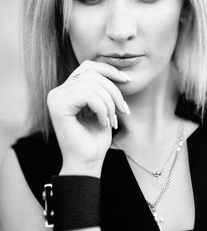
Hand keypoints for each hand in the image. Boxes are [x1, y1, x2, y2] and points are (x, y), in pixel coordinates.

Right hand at [47, 60, 130, 176]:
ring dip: (109, 103)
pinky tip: (104, 123)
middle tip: (123, 110)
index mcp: (67, 90)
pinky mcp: (58, 106)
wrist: (87, 163)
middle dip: (113, 90)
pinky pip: (88, 95)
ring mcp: (56, 98)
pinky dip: (102, 109)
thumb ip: (102, 88)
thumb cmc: (95, 139)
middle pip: (92, 74)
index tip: (127, 80)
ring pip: (92, 85)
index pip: (88, 67)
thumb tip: (116, 71)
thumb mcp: (103, 108)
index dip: (109, 70)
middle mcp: (58, 92)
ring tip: (112, 120)